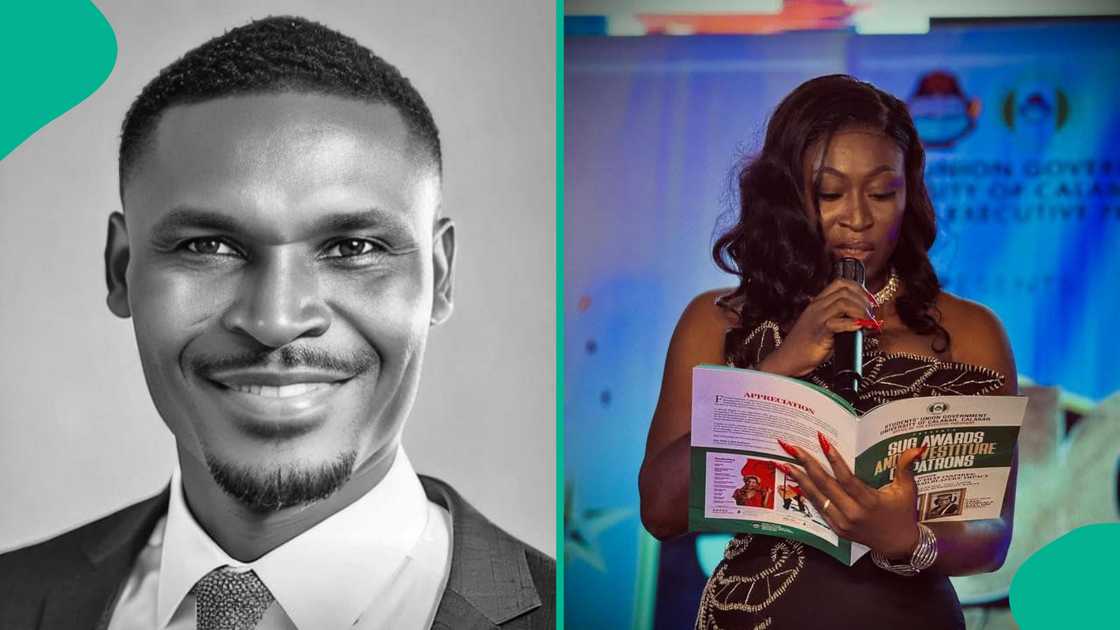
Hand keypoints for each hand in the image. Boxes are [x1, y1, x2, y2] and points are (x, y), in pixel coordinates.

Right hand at [758, 279, 878, 376]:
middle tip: (872, 313)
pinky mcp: (818, 333)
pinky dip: (851, 324)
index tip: (869, 300)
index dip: (859, 288)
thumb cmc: (805, 345)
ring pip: (843, 303)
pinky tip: (858, 328)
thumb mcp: (822, 326)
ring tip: (868, 321)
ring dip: (861, 311)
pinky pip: (836, 323)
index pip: (840, 283)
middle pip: (845, 291)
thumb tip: (863, 321)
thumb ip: (839, 320)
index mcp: (818, 303)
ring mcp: (817, 319)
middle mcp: (817, 307)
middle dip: (864, 300)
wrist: (787, 359)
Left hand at [777, 434, 926, 558]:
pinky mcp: (836, 529)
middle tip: (791, 447)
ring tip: (783, 462)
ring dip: (799, 478)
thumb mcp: (907, 489)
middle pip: (825, 485)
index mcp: (870, 502)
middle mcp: (853, 513)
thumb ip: (906, 466)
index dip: (834, 459)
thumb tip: (917, 446)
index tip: (822, 440)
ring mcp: (842, 523)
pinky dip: (806, 493)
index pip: (847, 478)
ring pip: (817, 496)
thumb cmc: (903, 513)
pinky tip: (795, 480)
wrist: (899, 545)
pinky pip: (818, 508)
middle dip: (807, 464)